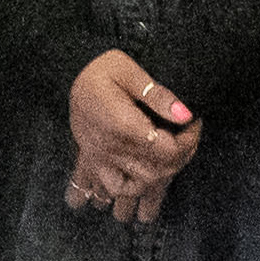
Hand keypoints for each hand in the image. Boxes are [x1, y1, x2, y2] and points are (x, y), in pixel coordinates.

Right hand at [65, 51, 198, 221]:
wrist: (65, 71)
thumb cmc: (100, 68)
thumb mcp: (128, 70)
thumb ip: (158, 94)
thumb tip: (186, 114)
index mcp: (122, 125)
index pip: (167, 150)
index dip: (189, 142)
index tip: (194, 124)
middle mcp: (110, 148)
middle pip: (155, 173)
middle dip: (179, 161)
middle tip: (187, 140)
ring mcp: (99, 158)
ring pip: (133, 188)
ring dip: (155, 182)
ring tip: (170, 164)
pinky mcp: (90, 160)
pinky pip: (107, 188)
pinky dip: (125, 192)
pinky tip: (139, 183)